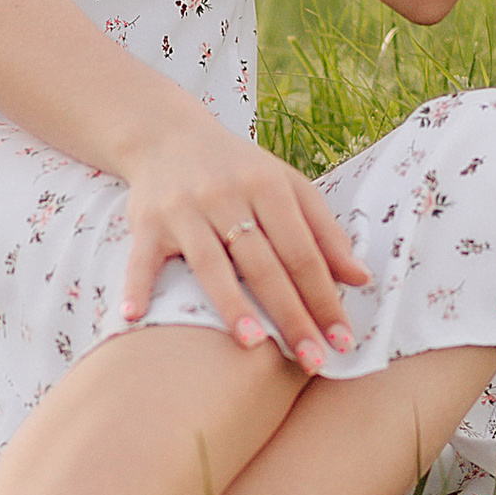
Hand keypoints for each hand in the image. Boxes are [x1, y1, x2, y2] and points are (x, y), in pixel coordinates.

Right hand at [117, 104, 370, 371]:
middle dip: (291, 314)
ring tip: (251, 343)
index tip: (342, 340)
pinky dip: (137, 286)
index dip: (324, 297)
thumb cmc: (238, 171)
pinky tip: (134, 316)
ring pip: (210, 263)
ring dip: (230, 303)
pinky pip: (141, 259)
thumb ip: (324, 231)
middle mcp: (227, 196)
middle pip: (264, 263)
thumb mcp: (286, 186)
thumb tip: (361, 278)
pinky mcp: (147, 223)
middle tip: (311, 359)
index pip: (302, 251)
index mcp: (268, 186)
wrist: (167, 135)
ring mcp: (184, 209)